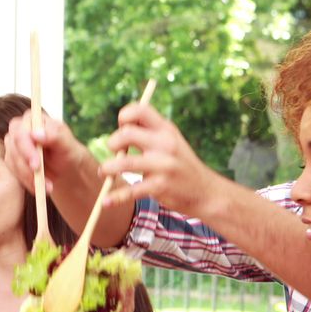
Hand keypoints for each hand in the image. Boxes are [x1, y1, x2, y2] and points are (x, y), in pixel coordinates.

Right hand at [4, 111, 99, 196]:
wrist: (64, 167)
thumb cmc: (68, 151)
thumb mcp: (67, 144)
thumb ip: (55, 136)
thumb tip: (36, 134)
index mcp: (32, 119)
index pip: (21, 131)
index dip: (26, 148)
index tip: (36, 165)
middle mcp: (18, 130)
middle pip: (13, 147)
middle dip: (26, 166)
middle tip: (41, 181)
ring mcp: (13, 145)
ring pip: (13, 162)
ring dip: (29, 177)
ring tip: (47, 187)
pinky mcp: (12, 160)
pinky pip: (14, 172)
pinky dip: (27, 182)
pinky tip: (39, 188)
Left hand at [99, 103, 225, 216]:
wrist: (206, 192)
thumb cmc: (180, 165)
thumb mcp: (170, 142)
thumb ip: (149, 133)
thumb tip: (121, 127)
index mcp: (166, 129)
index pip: (140, 110)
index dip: (124, 116)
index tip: (122, 129)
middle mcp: (165, 144)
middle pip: (126, 134)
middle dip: (112, 143)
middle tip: (115, 153)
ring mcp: (163, 166)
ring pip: (124, 162)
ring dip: (107, 169)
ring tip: (104, 173)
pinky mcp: (159, 187)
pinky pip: (130, 191)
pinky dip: (114, 198)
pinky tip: (105, 202)